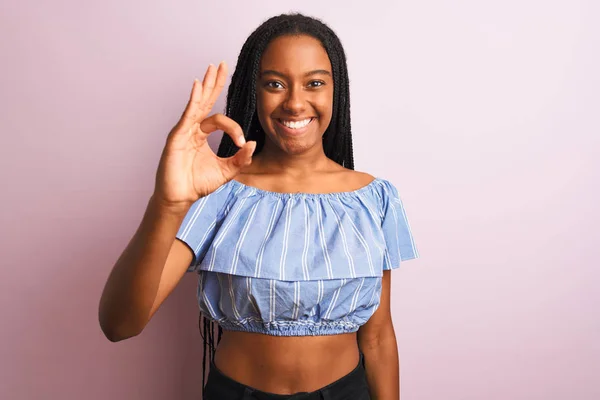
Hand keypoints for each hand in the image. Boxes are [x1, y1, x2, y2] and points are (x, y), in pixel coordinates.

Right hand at [153, 62, 255, 208]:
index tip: (242, 143)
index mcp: (202, 134)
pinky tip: (198, 85)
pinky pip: (187, 114)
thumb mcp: (226, 171)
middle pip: (205, 100)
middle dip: (214, 82)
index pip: (221, 120)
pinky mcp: (177, 136)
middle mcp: (193, 128)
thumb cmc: (198, 184)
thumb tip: (252, 144)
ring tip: (212, 68)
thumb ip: (240, 159)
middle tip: (222, 64)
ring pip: (197, 103)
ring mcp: (184, 130)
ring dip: (206, 85)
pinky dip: (193, 100)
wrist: (181, 197)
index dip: (235, 129)